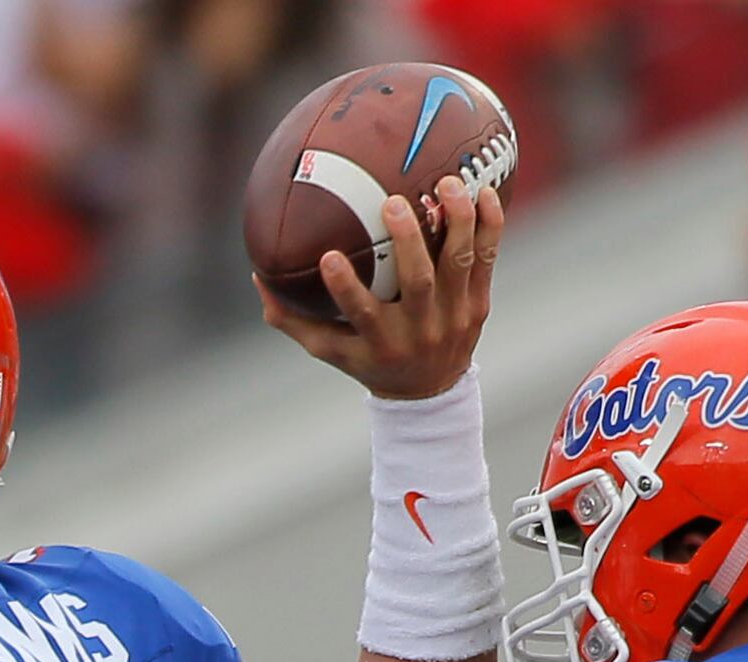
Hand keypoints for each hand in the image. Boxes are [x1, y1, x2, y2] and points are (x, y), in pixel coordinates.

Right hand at [259, 175, 498, 400]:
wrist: (429, 394)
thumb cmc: (370, 362)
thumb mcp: (330, 350)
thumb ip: (293, 319)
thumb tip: (258, 278)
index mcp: (380, 341)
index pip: (360, 313)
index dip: (344, 287)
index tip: (328, 257)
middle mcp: (419, 330)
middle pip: (418, 282)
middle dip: (407, 240)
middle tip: (392, 202)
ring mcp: (454, 316)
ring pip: (458, 262)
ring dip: (456, 220)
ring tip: (446, 182)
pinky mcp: (478, 304)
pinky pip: (488, 258)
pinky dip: (489, 224)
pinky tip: (484, 193)